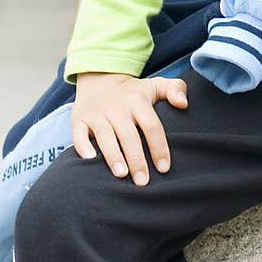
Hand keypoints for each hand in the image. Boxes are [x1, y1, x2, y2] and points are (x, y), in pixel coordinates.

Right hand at [72, 71, 188, 184]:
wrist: (99, 78)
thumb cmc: (134, 92)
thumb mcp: (156, 85)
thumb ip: (175, 89)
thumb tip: (183, 104)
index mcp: (137, 100)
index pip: (152, 125)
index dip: (159, 147)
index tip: (164, 168)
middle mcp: (116, 107)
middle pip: (129, 134)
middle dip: (137, 159)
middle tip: (143, 182)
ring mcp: (96, 113)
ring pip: (104, 135)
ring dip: (112, 155)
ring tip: (121, 175)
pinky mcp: (78, 119)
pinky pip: (78, 133)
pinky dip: (82, 146)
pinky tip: (90, 160)